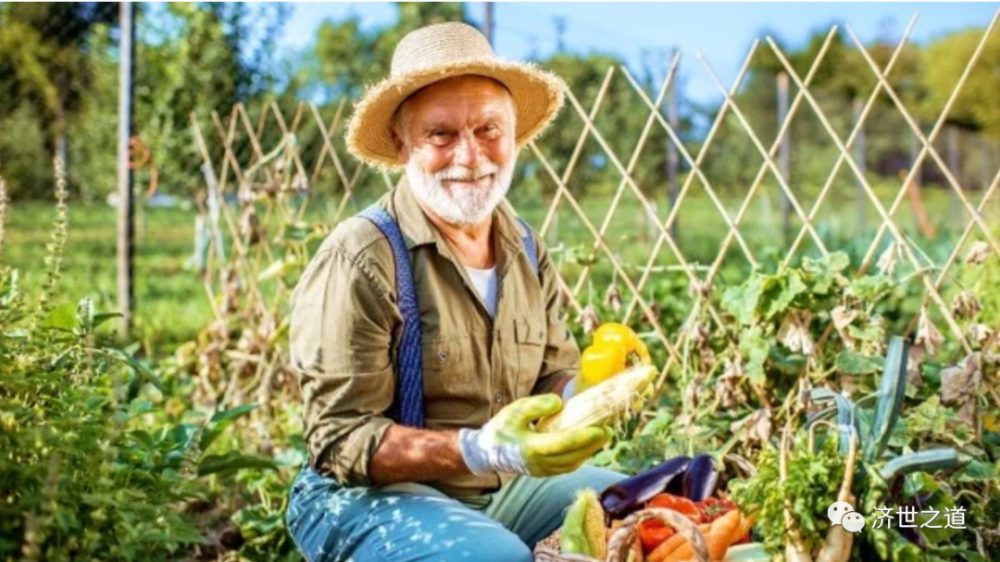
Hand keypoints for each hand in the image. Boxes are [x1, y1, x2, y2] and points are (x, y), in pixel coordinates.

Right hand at [458, 394, 611, 476]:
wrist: (486, 453)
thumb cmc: (501, 428)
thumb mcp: (515, 410)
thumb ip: (537, 405)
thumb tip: (560, 403)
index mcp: (531, 447)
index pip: (563, 443)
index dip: (584, 437)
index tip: (600, 429)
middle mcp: (540, 463)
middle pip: (573, 456)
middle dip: (593, 444)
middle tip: (609, 429)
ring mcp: (543, 470)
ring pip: (573, 463)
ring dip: (590, 451)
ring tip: (603, 435)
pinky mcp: (545, 473)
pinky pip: (568, 466)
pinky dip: (581, 456)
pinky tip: (588, 445)